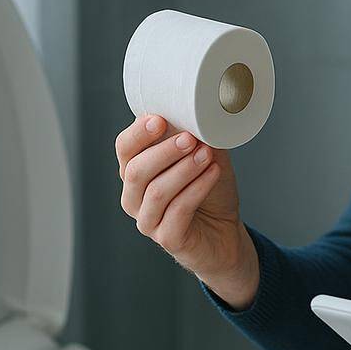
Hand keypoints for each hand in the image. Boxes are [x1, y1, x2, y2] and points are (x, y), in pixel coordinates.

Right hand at [115, 114, 244, 279]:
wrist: (226, 231)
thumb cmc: (209, 191)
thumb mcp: (203, 155)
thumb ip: (193, 135)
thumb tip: (194, 111)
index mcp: (136, 171)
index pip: (124, 148)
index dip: (138, 133)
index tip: (160, 119)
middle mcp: (134, 197)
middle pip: (136, 171)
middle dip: (164, 151)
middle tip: (190, 139)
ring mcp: (148, 220)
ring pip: (156, 192)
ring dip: (184, 169)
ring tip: (207, 155)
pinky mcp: (167, 239)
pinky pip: (177, 211)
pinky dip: (196, 189)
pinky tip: (213, 174)